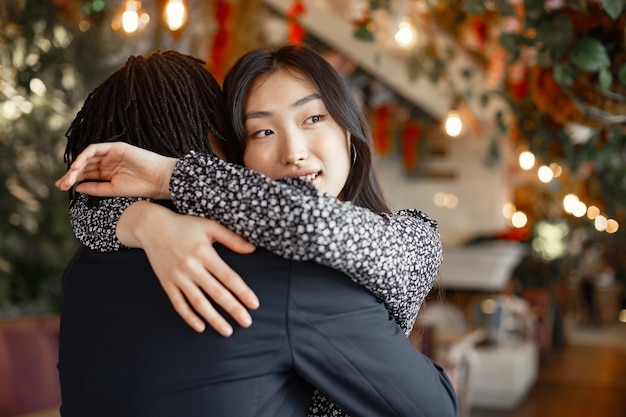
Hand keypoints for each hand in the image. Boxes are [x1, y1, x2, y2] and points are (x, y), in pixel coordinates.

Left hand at [55, 142, 176, 199]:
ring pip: (87, 157)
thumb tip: (77, 187)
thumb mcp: (113, 190)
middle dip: (71, 174)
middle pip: (84, 166)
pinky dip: (84, 156)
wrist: (158, 180)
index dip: (73, 179)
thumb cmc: (140, 187)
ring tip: (68, 177)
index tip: (62, 187)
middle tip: (61, 184)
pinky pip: (94, 149)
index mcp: (108, 173)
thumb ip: (95, 188)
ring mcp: (111, 154)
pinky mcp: (115, 147)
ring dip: (76, 166)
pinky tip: (77, 166)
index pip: (86, 174)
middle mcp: (108, 162)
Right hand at [121, 202, 257, 335]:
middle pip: (216, 292)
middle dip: (233, 309)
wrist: (151, 226)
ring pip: (198, 302)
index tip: (254, 304)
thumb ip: (231, 238)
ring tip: (227, 330)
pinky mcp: (166, 283)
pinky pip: (178, 303)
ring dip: (213, 318)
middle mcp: (191, 267)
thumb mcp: (209, 226)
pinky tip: (200, 327)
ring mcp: (178, 277)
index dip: (242, 291)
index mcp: (204, 253)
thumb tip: (252, 249)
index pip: (228, 276)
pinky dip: (189, 317)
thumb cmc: (184, 226)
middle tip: (246, 322)